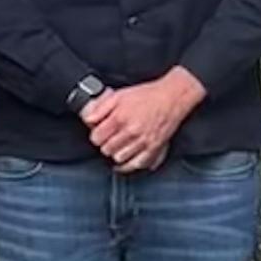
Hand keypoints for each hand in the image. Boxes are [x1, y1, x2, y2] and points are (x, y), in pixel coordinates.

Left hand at [85, 68, 204, 171]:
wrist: (172, 97)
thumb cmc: (147, 95)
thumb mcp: (119, 95)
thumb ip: (101, 108)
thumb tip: (88, 119)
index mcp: (120, 118)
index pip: (97, 138)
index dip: (96, 136)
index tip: (100, 134)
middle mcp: (131, 132)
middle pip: (106, 150)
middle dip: (106, 144)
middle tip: (110, 139)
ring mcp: (142, 142)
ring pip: (119, 158)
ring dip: (116, 153)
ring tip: (118, 147)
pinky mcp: (154, 149)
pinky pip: (137, 164)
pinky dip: (128, 165)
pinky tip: (124, 162)